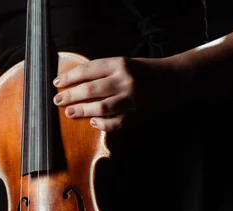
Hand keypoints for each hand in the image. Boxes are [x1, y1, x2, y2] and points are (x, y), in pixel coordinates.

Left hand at [52, 56, 186, 131]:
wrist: (175, 79)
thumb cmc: (145, 71)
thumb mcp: (125, 64)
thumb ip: (104, 72)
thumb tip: (75, 83)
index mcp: (119, 64)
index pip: (88, 70)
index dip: (70, 77)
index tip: (57, 83)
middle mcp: (125, 80)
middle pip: (90, 90)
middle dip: (70, 96)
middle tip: (58, 101)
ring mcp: (132, 98)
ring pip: (100, 107)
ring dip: (82, 111)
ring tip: (69, 112)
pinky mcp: (138, 114)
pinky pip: (116, 123)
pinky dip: (102, 124)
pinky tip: (93, 122)